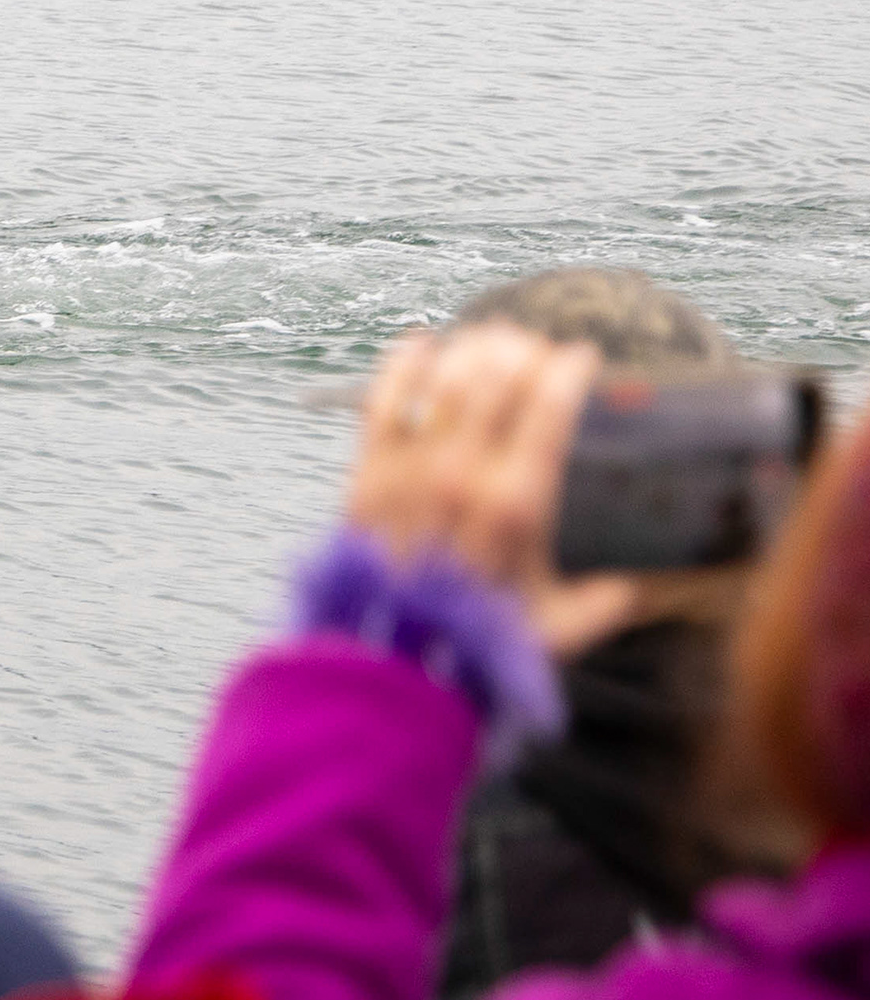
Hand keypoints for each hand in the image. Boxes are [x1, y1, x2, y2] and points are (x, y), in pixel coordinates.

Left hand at [348, 323, 638, 656]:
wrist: (390, 659)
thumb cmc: (478, 641)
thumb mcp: (555, 630)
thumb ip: (600, 606)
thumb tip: (633, 591)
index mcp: (518, 505)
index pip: (549, 410)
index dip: (567, 371)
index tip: (582, 356)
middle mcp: (463, 475)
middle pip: (495, 382)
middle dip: (521, 351)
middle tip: (535, 345)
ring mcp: (410, 469)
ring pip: (442, 382)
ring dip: (470, 350)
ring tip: (491, 340)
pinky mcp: (366, 473)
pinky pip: (382, 402)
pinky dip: (400, 366)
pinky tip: (419, 343)